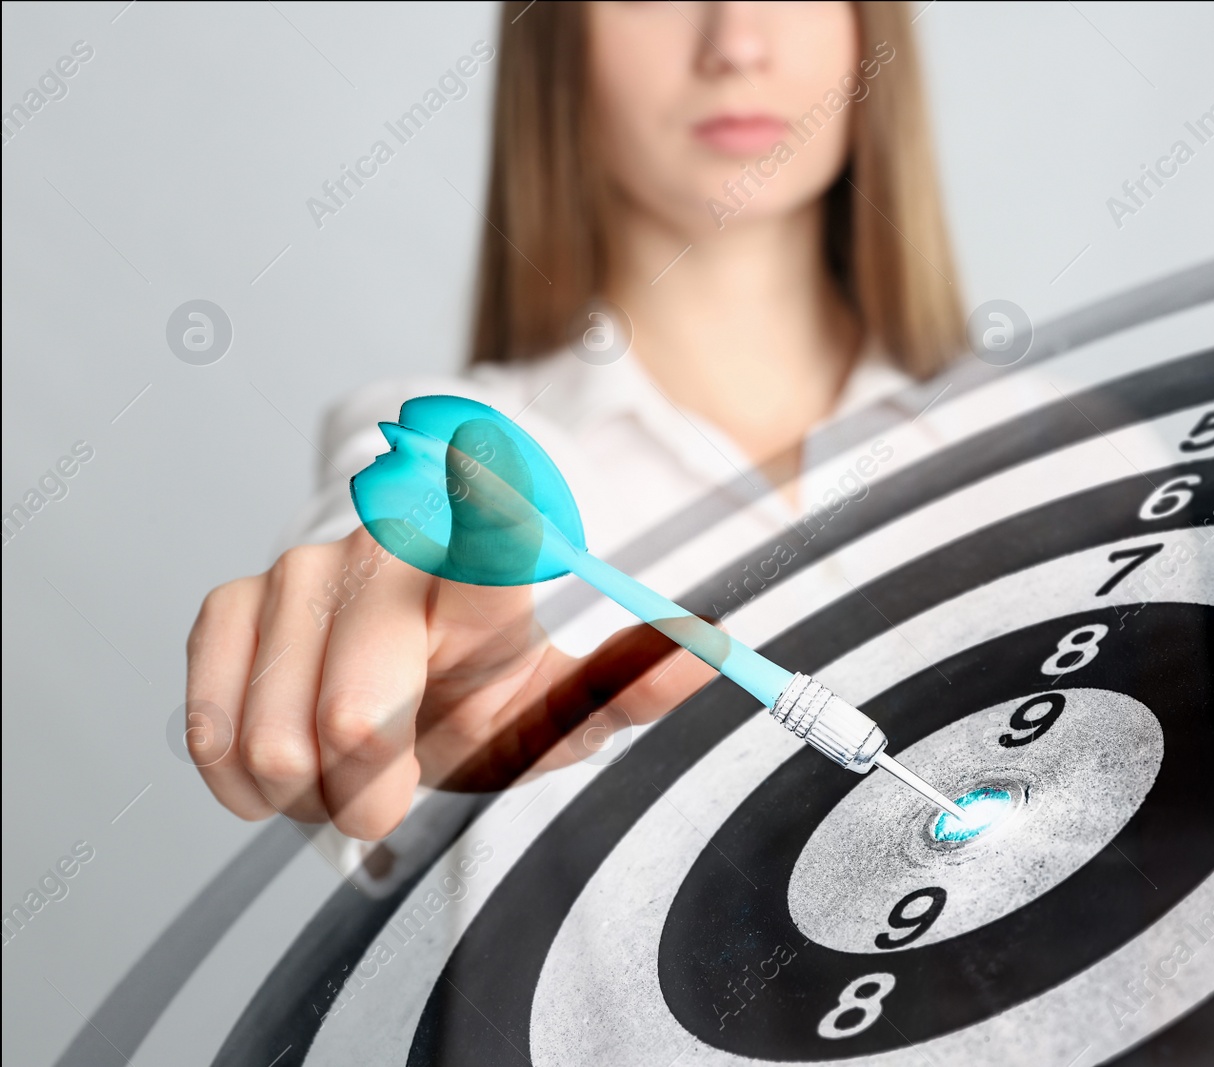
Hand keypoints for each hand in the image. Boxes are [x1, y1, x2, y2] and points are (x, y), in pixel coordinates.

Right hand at [185, 527, 712, 839]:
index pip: (489, 531)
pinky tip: (285, 773)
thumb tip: (713, 653)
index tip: (485, 467)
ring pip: (283, 737)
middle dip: (379, 784)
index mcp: (483, 568)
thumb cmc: (481, 692)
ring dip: (315, 790)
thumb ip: (629, 685)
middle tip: (394, 789)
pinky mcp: (229, 606)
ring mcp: (299, 572)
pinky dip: (247, 780)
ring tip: (347, 773)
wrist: (396, 678)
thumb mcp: (560, 703)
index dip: (485, 513)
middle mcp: (386, 552)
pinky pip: (212, 729)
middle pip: (364, 708)